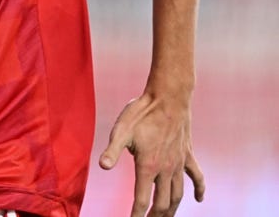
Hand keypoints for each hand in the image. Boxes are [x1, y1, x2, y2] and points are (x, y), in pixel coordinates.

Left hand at [99, 92, 205, 215]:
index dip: (136, 214)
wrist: (168, 97)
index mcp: (148, 166)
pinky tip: (199, 200)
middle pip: (162, 203)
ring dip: (172, 209)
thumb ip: (112, 150)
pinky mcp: (188, 155)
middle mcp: (166, 169)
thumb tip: (103, 167)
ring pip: (178, 194)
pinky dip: (199, 190)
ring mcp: (179, 163)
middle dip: (155, 216)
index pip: (142, 199)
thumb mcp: (121, 130)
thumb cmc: (141, 112)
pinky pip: (197, 177)